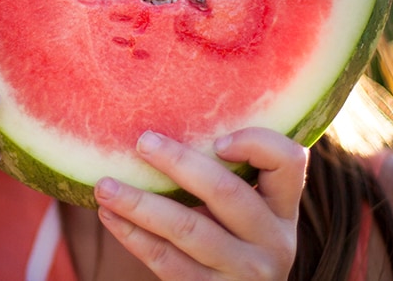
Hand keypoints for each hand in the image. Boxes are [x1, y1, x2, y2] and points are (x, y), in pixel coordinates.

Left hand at [94, 127, 307, 279]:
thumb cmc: (228, 241)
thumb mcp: (244, 213)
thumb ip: (228, 177)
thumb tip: (164, 127)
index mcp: (282, 209)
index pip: (288, 162)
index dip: (255, 144)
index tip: (216, 139)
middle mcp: (273, 241)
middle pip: (225, 191)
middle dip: (178, 163)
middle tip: (141, 142)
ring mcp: (245, 272)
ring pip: (188, 228)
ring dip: (140, 204)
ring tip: (104, 186)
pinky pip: (167, 261)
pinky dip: (133, 235)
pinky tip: (110, 216)